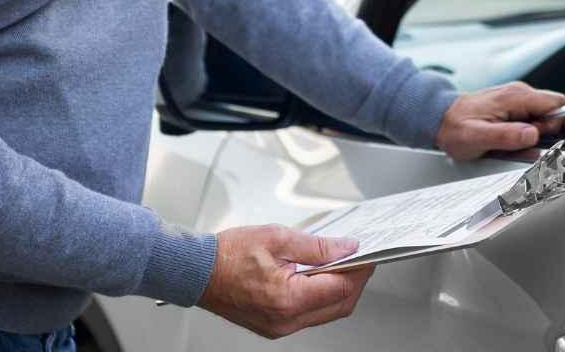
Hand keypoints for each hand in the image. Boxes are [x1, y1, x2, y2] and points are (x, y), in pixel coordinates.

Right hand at [198, 225, 374, 339]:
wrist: (197, 272)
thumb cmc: (228, 255)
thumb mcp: (278, 238)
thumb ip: (318, 246)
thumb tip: (347, 248)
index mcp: (288, 298)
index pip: (341, 288)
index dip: (359, 270)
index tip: (367, 253)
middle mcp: (286, 320)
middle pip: (339, 305)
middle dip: (354, 281)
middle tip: (359, 258)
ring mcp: (280, 327)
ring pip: (326, 312)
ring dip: (338, 289)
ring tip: (339, 263)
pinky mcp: (275, 326)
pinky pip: (309, 315)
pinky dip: (320, 296)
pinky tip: (318, 277)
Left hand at [434, 81, 564, 159]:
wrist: (438, 118)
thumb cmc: (454, 126)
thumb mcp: (477, 137)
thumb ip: (506, 136)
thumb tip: (532, 134)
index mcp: (515, 97)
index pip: (558, 105)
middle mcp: (519, 95)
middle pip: (556, 112)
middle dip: (555, 134)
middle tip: (539, 151)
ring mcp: (517, 101)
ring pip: (545, 119)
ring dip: (542, 137)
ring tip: (518, 150)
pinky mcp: (513, 110)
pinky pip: (534, 121)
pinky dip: (535, 136)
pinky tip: (519, 147)